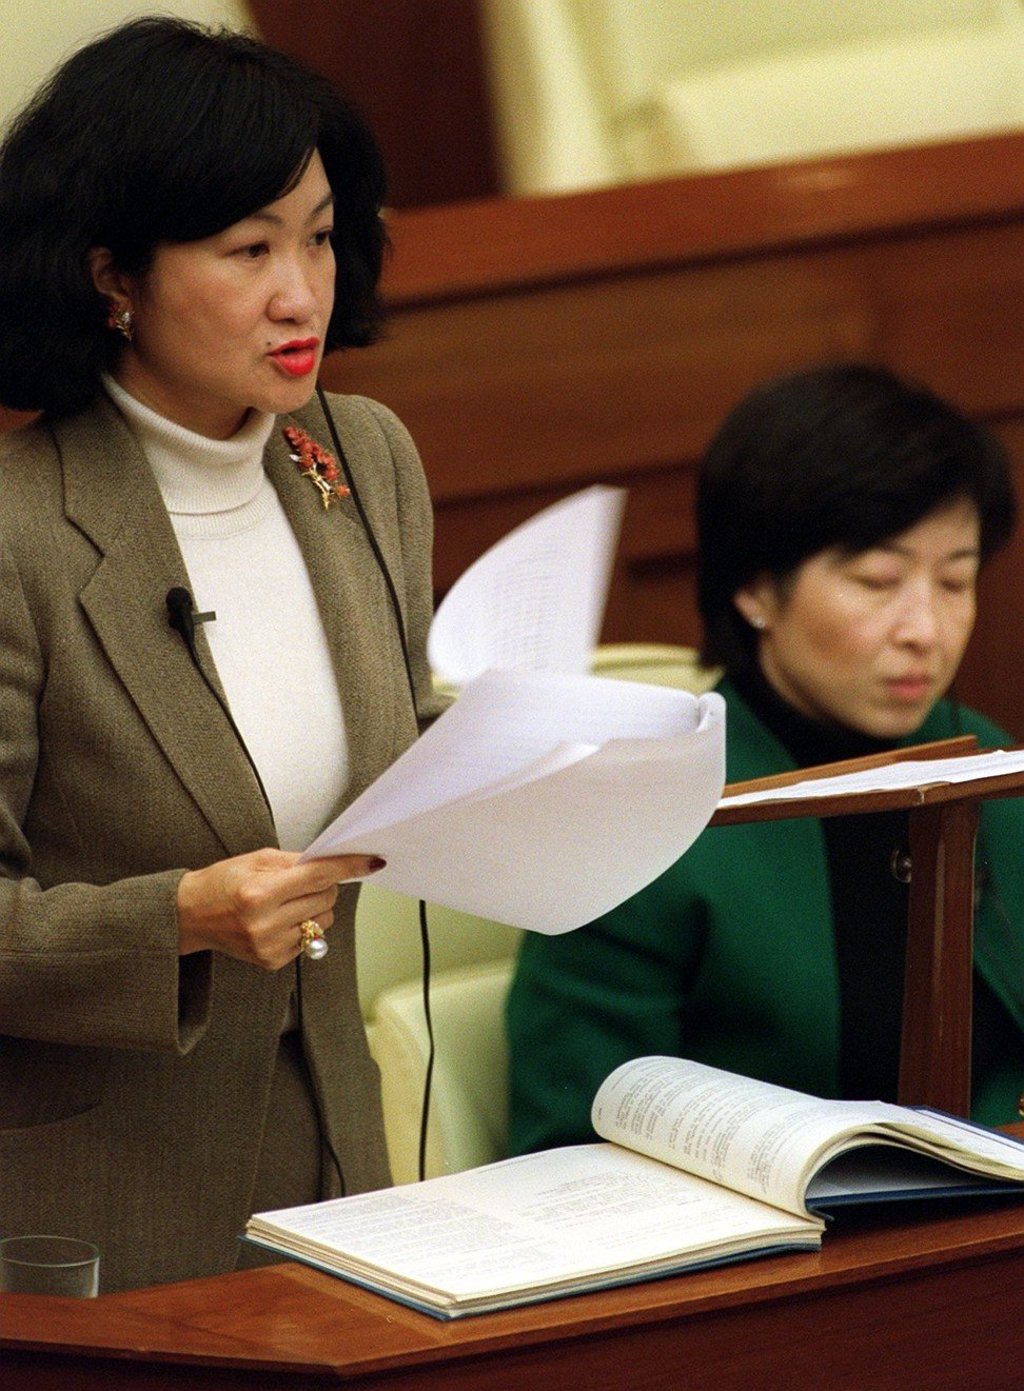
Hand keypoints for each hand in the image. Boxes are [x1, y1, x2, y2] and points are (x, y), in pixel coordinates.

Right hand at [176, 848, 384, 968]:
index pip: (318, 877)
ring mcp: (270, 946)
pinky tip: (279, 919)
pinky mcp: (273, 961)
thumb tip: (335, 862)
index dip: (348, 867)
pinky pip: (311, 939)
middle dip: (324, 885)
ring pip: (323, 920)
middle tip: (304, 879)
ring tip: (288, 901)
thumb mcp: (257, 860)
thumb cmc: (223, 882)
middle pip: (325, 898)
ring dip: (316, 906)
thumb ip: (298, 861)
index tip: (371, 862)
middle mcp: (266, 923)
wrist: (190, 915)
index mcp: (259, 893)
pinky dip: (304, 924)